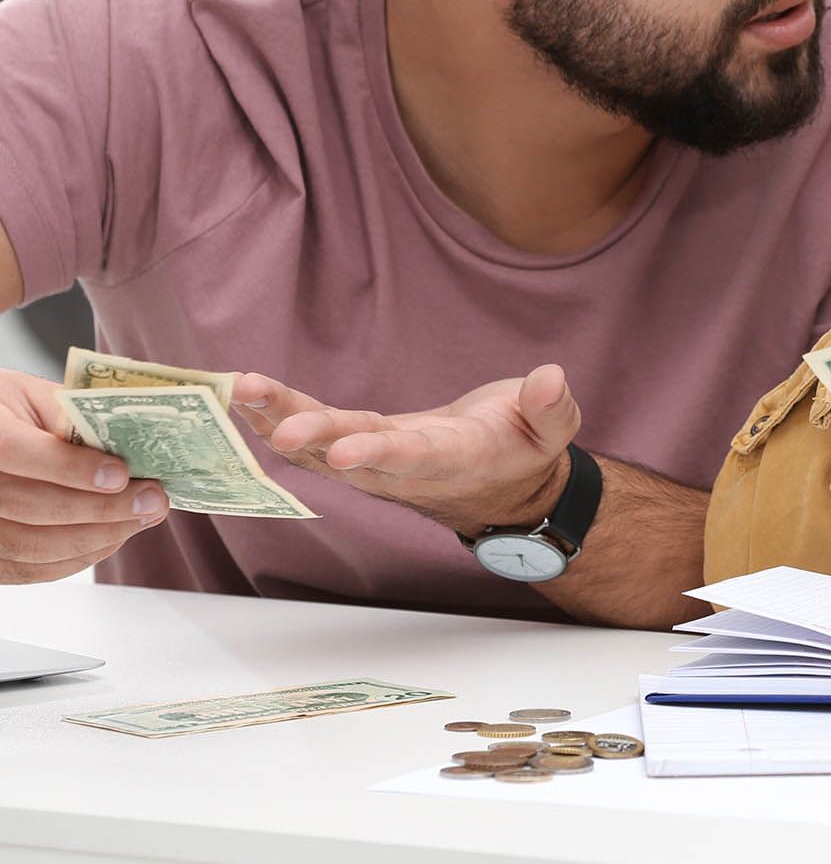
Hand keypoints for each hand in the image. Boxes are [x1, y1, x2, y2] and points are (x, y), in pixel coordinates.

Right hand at [0, 369, 166, 583]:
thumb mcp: (33, 396)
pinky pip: (33, 569)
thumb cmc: (8, 411)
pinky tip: (113, 537)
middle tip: (153, 501)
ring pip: (34, 546)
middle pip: (31, 506)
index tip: (120, 474)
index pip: (14, 451)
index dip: (68, 468)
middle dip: (103, 509)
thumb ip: (74, 417)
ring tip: (143, 518)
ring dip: (100, 537)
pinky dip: (81, 556)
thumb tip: (135, 448)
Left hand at [231, 365, 581, 533]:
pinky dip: (276, 417)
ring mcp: (379, 463)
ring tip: (242, 392)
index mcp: (457, 459)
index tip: (347, 449)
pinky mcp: (361, 447)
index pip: (416, 457)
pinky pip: (313, 437)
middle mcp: (408, 468)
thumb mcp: (555, 428)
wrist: (502, 484)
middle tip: (280, 425)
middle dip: (317, 436)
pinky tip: (243, 396)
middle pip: (356, 454)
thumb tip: (551, 379)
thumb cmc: (526, 447)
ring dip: (280, 421)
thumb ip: (553, 408)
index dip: (381, 452)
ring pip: (323, 447)